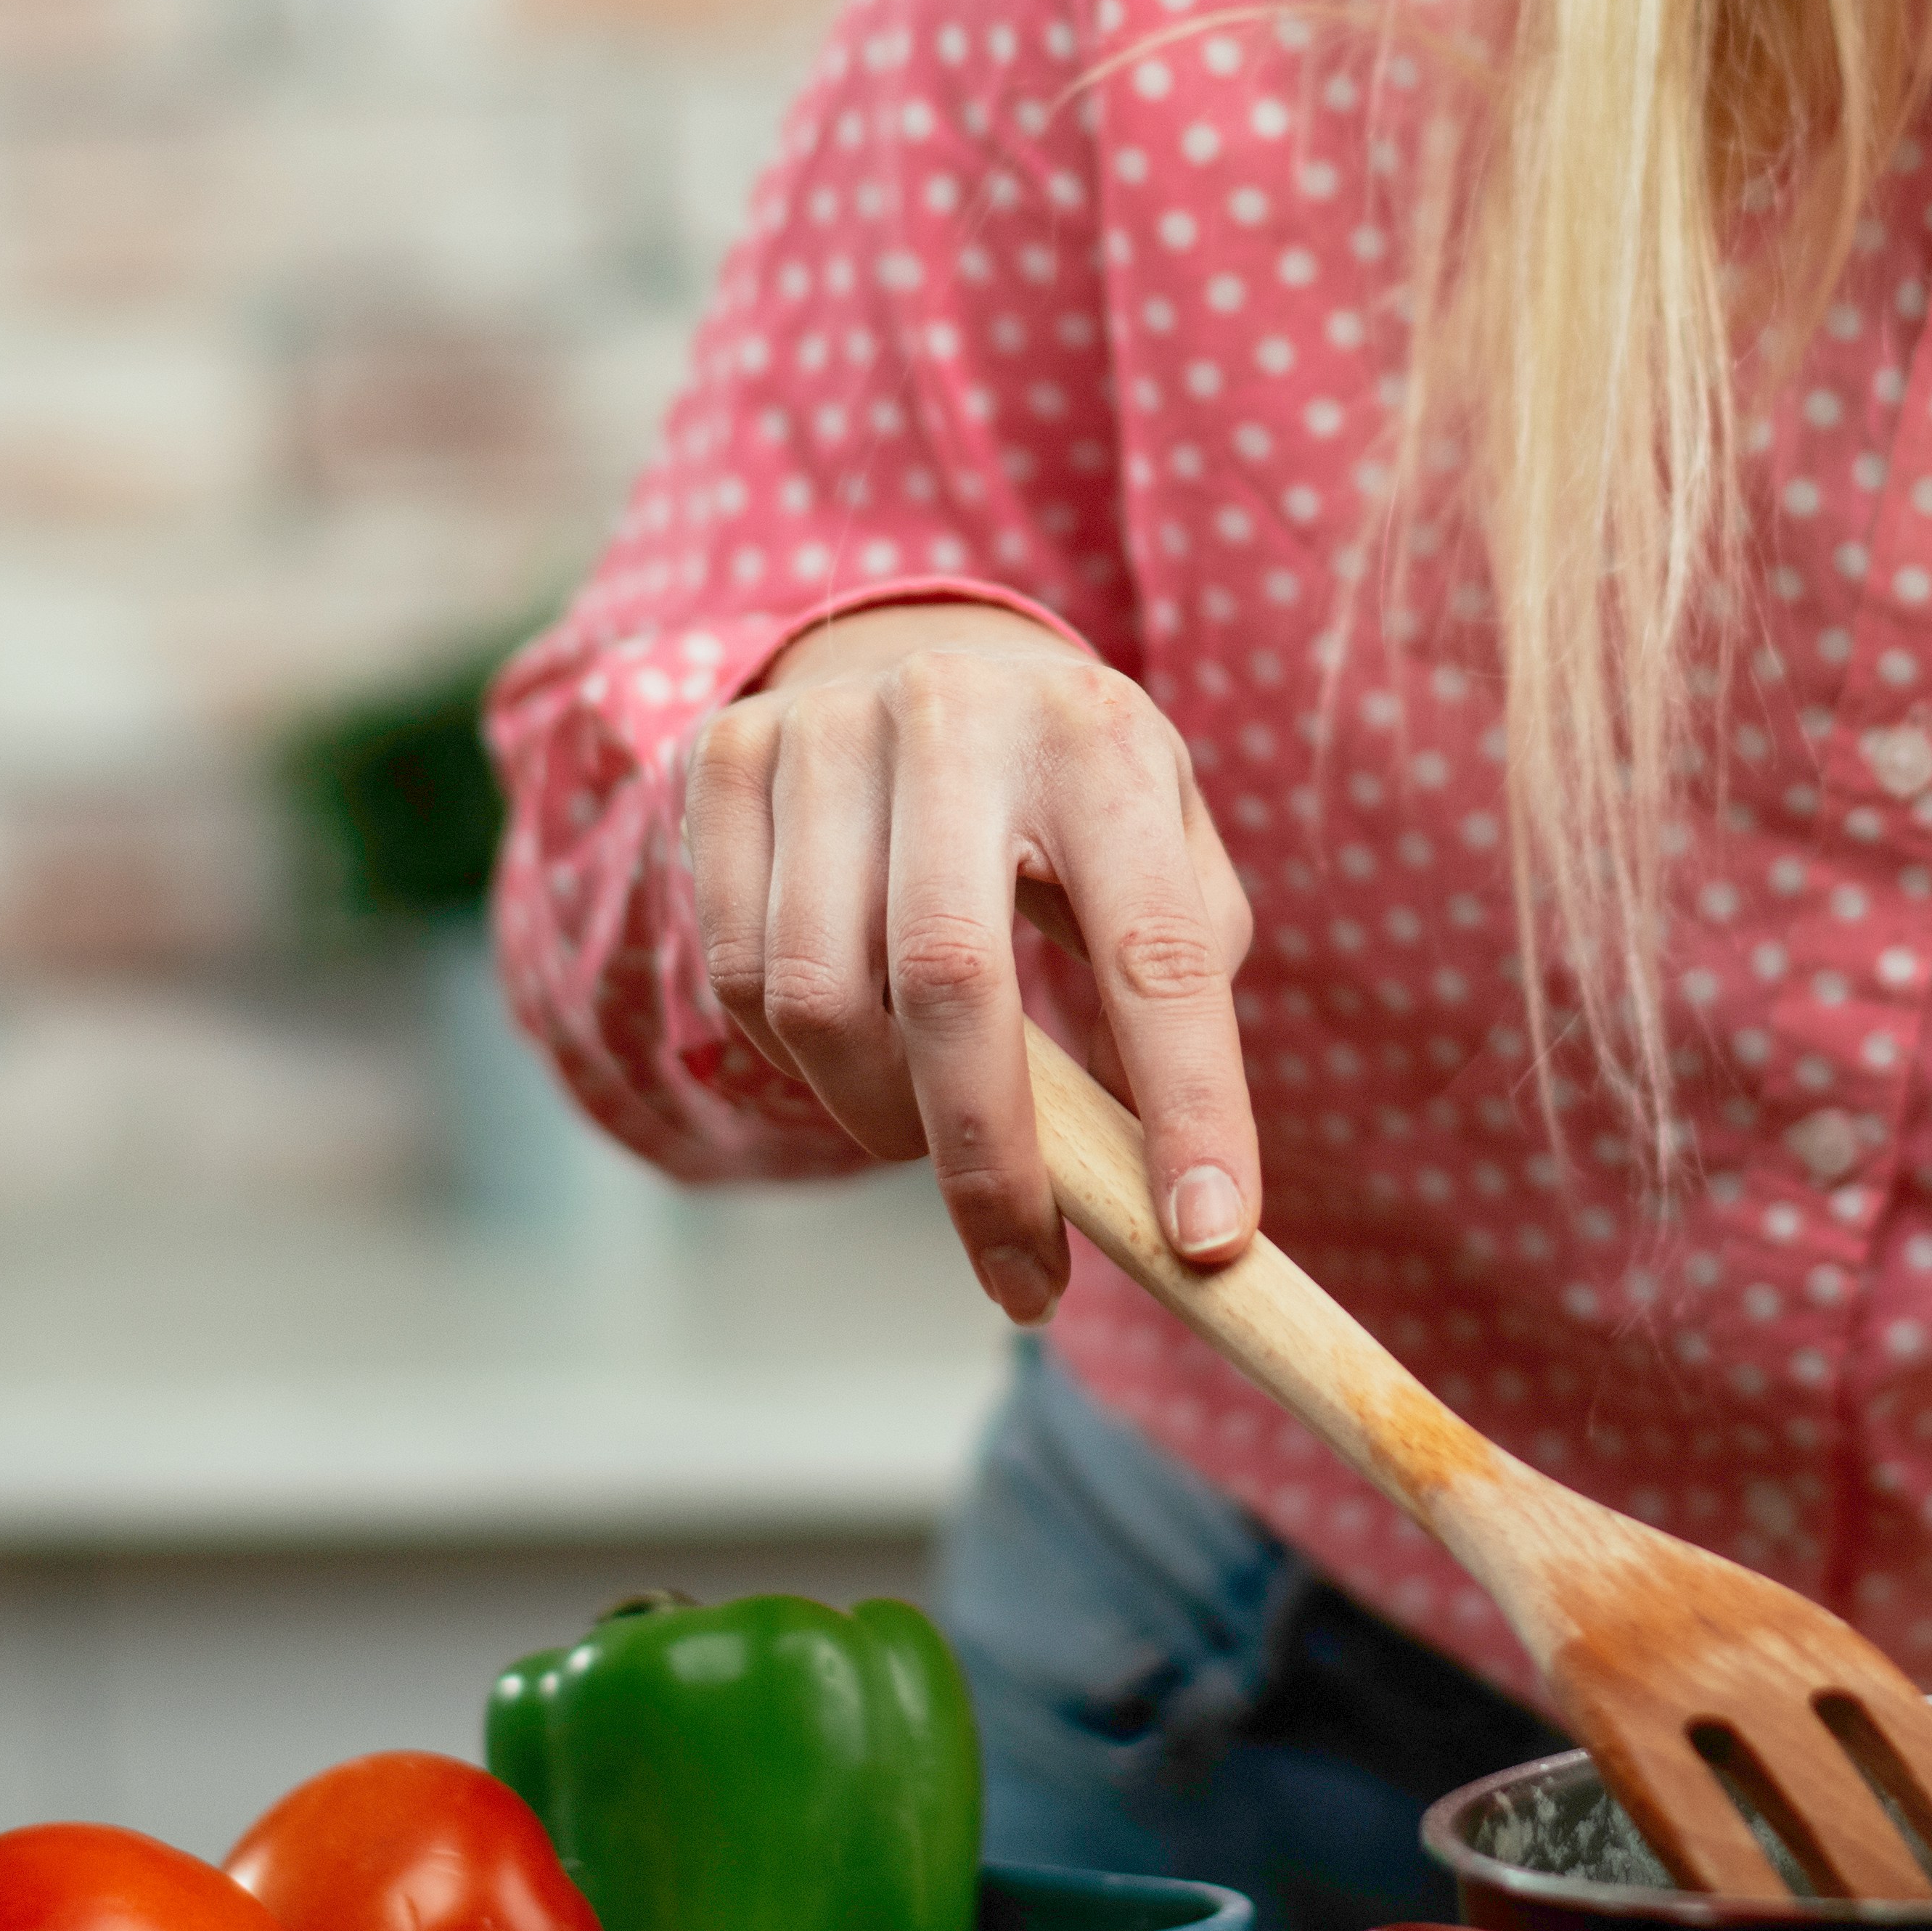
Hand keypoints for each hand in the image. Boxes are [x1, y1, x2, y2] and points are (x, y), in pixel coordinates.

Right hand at [684, 604, 1262, 1321]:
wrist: (918, 656)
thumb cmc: (1067, 796)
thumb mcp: (1162, 842)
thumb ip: (1182, 978)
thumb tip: (1170, 1169)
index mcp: (1100, 741)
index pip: (1157, 950)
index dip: (1189, 1105)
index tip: (1206, 1238)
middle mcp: (956, 715)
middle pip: (949, 983)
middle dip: (989, 1164)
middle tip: (1024, 1275)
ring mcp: (824, 732)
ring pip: (818, 997)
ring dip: (881, 1117)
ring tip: (932, 1137)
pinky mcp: (725, 764)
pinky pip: (737, 977)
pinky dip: (797, 1060)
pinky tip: (854, 1052)